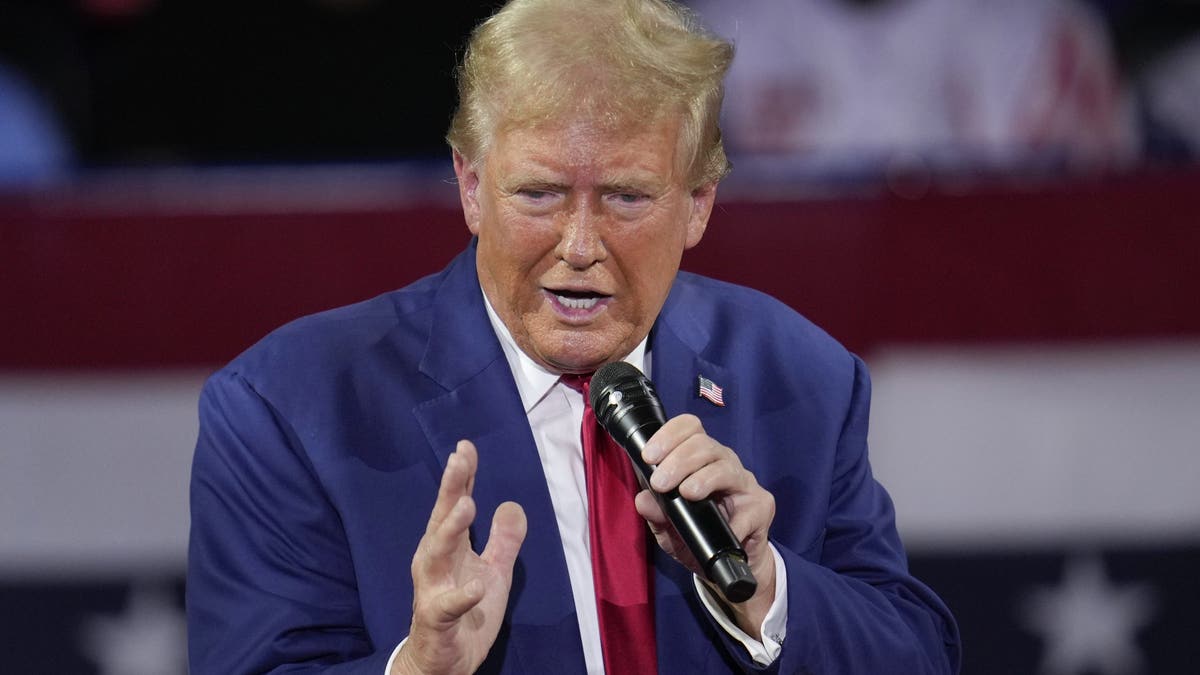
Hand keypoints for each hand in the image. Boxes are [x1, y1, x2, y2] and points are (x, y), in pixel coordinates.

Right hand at [392, 440, 527, 674]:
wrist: (444, 661)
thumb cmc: (466, 612)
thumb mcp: (494, 572)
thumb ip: (503, 540)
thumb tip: (512, 504)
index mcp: (449, 547)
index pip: (454, 504)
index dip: (460, 476)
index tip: (466, 446)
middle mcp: (435, 562)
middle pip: (441, 519)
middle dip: (450, 488)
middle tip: (458, 459)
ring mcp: (432, 589)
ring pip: (436, 553)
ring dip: (451, 529)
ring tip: (467, 504)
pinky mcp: (436, 620)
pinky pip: (447, 606)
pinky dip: (461, 597)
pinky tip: (477, 587)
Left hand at [635, 414, 776, 638]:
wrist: (728, 565)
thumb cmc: (698, 536)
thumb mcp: (669, 530)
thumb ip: (656, 514)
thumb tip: (642, 499)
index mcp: (700, 460)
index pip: (689, 429)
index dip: (669, 435)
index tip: (649, 456)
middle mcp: (723, 464)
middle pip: (704, 445)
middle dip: (679, 460)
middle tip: (660, 483)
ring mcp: (744, 483)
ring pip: (725, 467)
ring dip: (703, 478)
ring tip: (687, 493)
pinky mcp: (761, 506)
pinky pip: (748, 508)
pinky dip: (733, 521)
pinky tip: (723, 530)